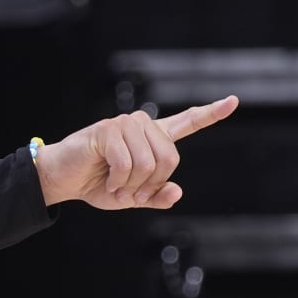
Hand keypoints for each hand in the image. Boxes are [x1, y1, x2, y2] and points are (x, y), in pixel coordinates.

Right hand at [34, 96, 237, 208]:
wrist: (63, 180)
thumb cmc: (97, 184)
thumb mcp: (132, 197)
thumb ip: (157, 196)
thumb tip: (177, 191)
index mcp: (152, 138)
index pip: (187, 122)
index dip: (211, 113)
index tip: (233, 101)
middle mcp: (142, 125)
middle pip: (170, 158)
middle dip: (151, 184)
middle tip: (130, 192)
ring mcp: (125, 124)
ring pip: (150, 162)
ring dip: (132, 184)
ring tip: (115, 186)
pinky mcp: (108, 130)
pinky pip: (127, 163)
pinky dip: (118, 181)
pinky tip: (107, 180)